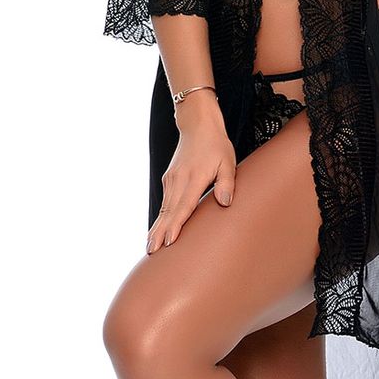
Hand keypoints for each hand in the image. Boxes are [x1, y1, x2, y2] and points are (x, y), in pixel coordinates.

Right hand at [146, 92, 235, 254]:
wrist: (198, 126)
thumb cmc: (216, 145)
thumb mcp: (228, 162)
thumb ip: (226, 183)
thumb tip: (225, 203)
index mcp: (193, 178)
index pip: (184, 206)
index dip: (176, 225)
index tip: (169, 241)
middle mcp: (178, 180)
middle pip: (168, 211)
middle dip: (159, 232)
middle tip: (152, 252)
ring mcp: (171, 179)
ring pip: (164, 208)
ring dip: (157, 227)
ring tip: (151, 247)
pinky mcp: (169, 179)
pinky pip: (164, 203)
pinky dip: (160, 217)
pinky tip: (156, 230)